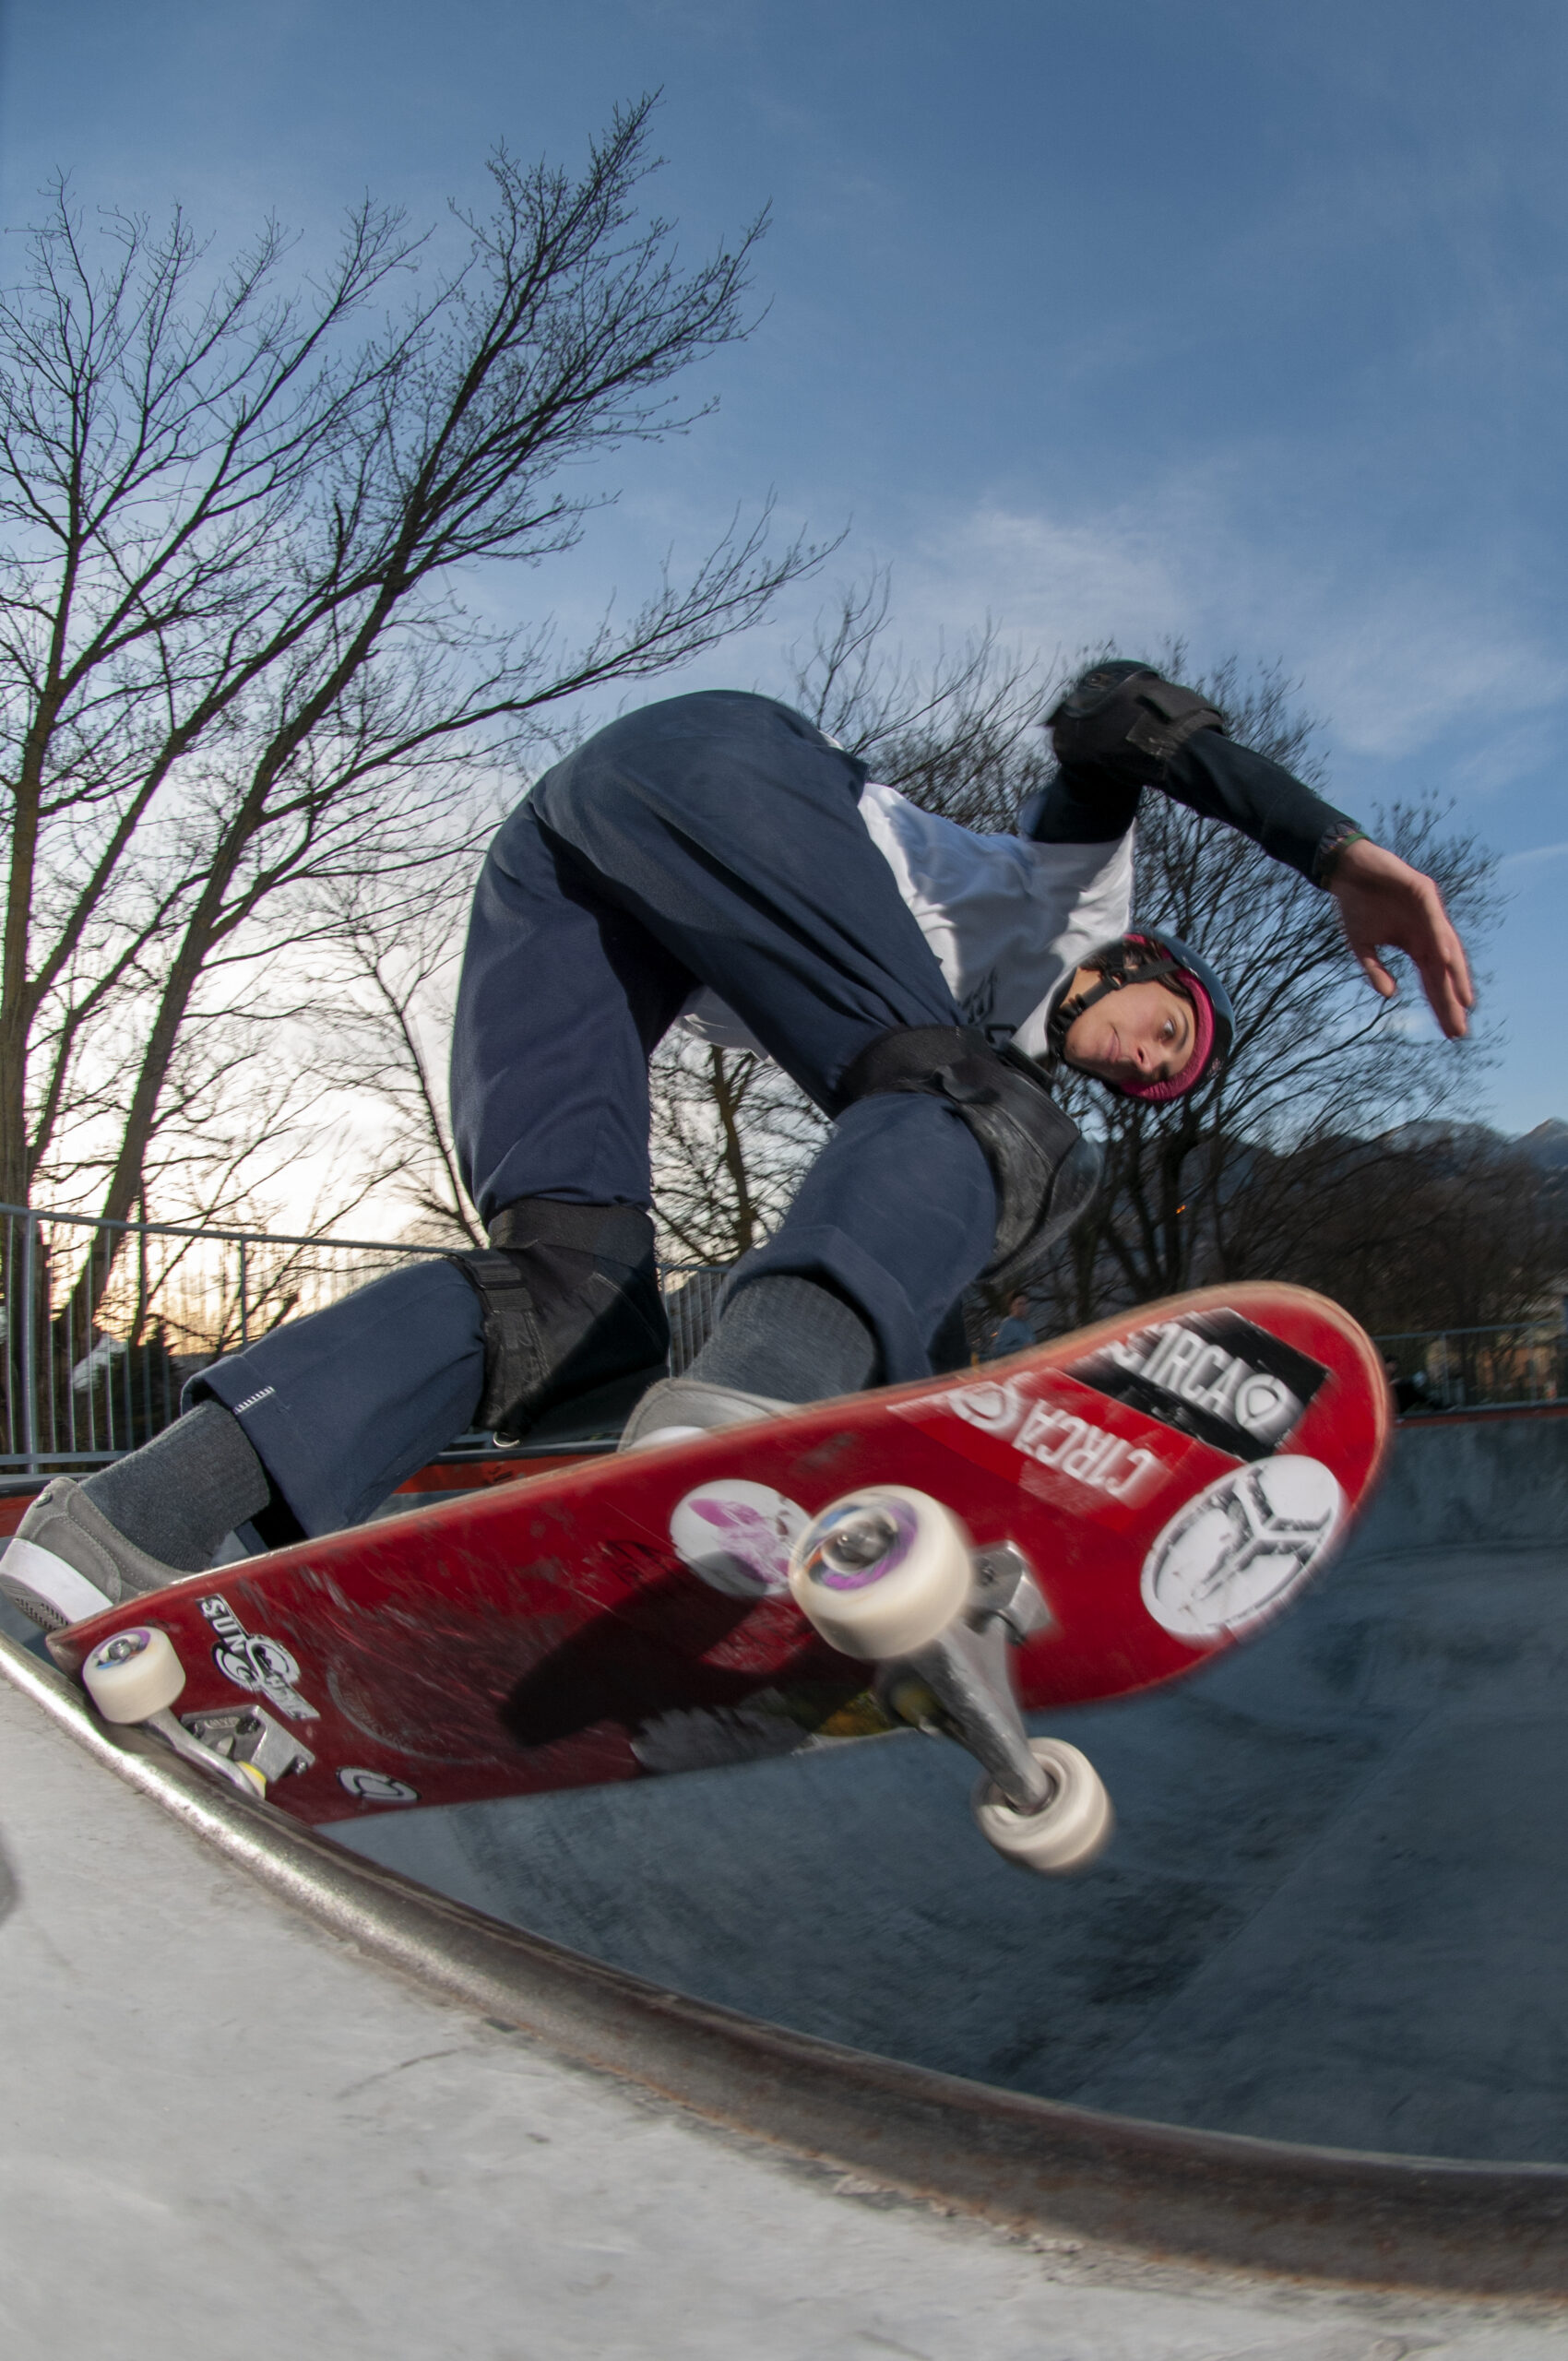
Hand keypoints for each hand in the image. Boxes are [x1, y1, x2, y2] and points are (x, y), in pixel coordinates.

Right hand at [1328, 837, 1473, 1038]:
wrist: (1347, 868)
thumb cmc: (1354, 904)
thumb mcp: (1361, 945)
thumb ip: (1375, 970)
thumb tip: (1390, 995)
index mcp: (1416, 944)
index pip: (1432, 980)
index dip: (1440, 1005)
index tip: (1450, 1031)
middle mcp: (1428, 931)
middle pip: (1445, 971)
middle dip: (1452, 999)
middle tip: (1460, 1028)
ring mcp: (1429, 912)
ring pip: (1448, 948)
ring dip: (1456, 975)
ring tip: (1463, 1001)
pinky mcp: (1424, 892)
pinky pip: (1435, 921)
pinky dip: (1442, 940)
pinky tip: (1447, 961)